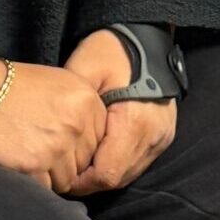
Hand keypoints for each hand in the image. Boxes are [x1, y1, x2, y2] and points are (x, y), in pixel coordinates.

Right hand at [0, 56, 106, 192]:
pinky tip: (20, 164)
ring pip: (68, 179)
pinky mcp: (35, 165)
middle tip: (42, 151)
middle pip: (85, 161)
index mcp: (87, 100)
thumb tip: (91, 138)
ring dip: (51, 175)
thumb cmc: (11, 87)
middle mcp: (77, 124)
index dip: (80, 145)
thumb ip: (80, 109)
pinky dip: (34, 182)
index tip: (62, 142)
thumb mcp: (58, 83)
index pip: (99, 140)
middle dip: (67, 162)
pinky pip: (46, 188)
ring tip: (30, 157)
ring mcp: (58, 146)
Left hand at [61, 30, 178, 195]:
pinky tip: (98, 155)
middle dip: (90, 182)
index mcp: (135, 123)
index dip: (81, 182)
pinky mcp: (163, 136)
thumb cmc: (113, 50)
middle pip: (118, 179)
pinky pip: (138, 162)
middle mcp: (154, 136)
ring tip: (79, 166)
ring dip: (104, 175)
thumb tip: (55, 143)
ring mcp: (162, 138)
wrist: (147, 37)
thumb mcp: (85, 69)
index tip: (59, 175)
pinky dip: (117, 164)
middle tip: (64, 174)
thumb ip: (72, 108)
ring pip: (129, 174)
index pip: (107, 174)